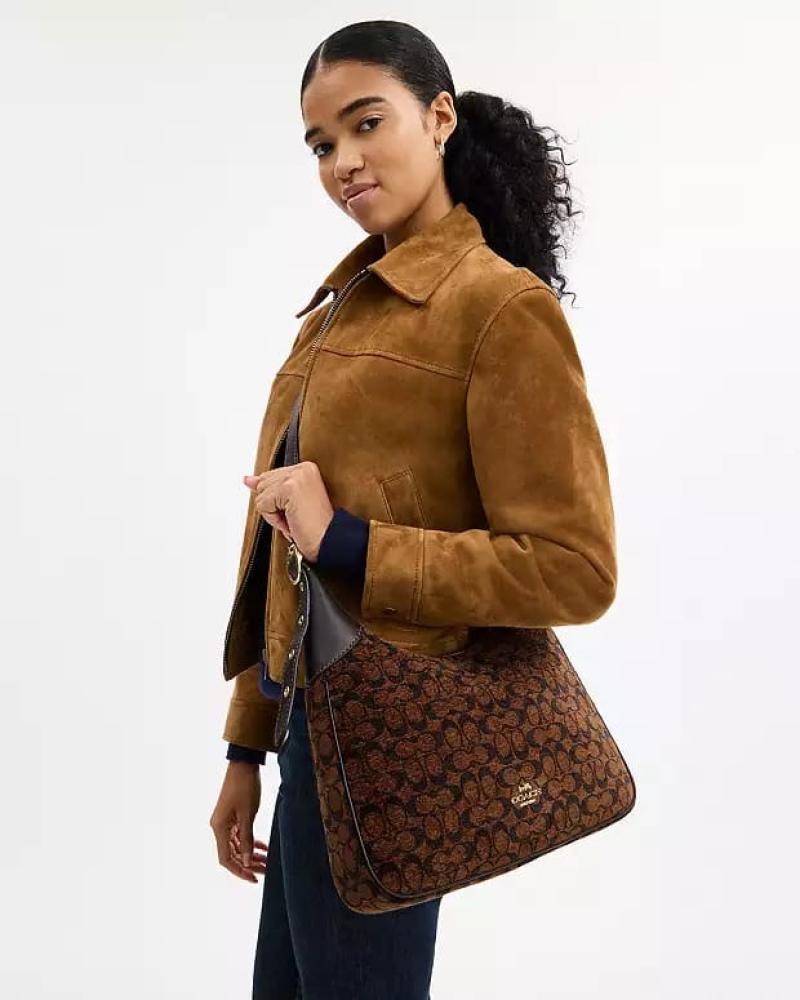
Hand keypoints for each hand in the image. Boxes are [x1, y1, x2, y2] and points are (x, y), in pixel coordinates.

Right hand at [209, 762, 268, 881]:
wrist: (244, 764)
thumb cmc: (245, 787)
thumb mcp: (248, 814)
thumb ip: (247, 839)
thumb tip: (247, 862)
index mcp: (219, 827)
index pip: (226, 858)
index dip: (239, 871)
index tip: (254, 878)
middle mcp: (220, 827)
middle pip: (232, 854)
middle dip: (248, 864)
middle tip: (265, 872)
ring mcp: (226, 821)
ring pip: (238, 846)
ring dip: (251, 854)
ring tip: (267, 862)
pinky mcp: (234, 816)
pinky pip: (241, 835)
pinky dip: (251, 842)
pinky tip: (264, 848)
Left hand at [243, 460, 333, 562]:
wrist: (328, 541)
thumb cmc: (314, 528)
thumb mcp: (289, 503)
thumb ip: (270, 487)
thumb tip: (248, 480)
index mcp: (306, 469)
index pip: (270, 477)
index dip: (275, 500)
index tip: (293, 510)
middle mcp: (303, 469)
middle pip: (263, 484)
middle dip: (274, 506)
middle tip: (296, 516)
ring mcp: (297, 477)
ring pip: (261, 494)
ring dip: (273, 514)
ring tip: (294, 519)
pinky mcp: (289, 488)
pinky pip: (263, 504)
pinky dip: (273, 519)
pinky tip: (291, 522)